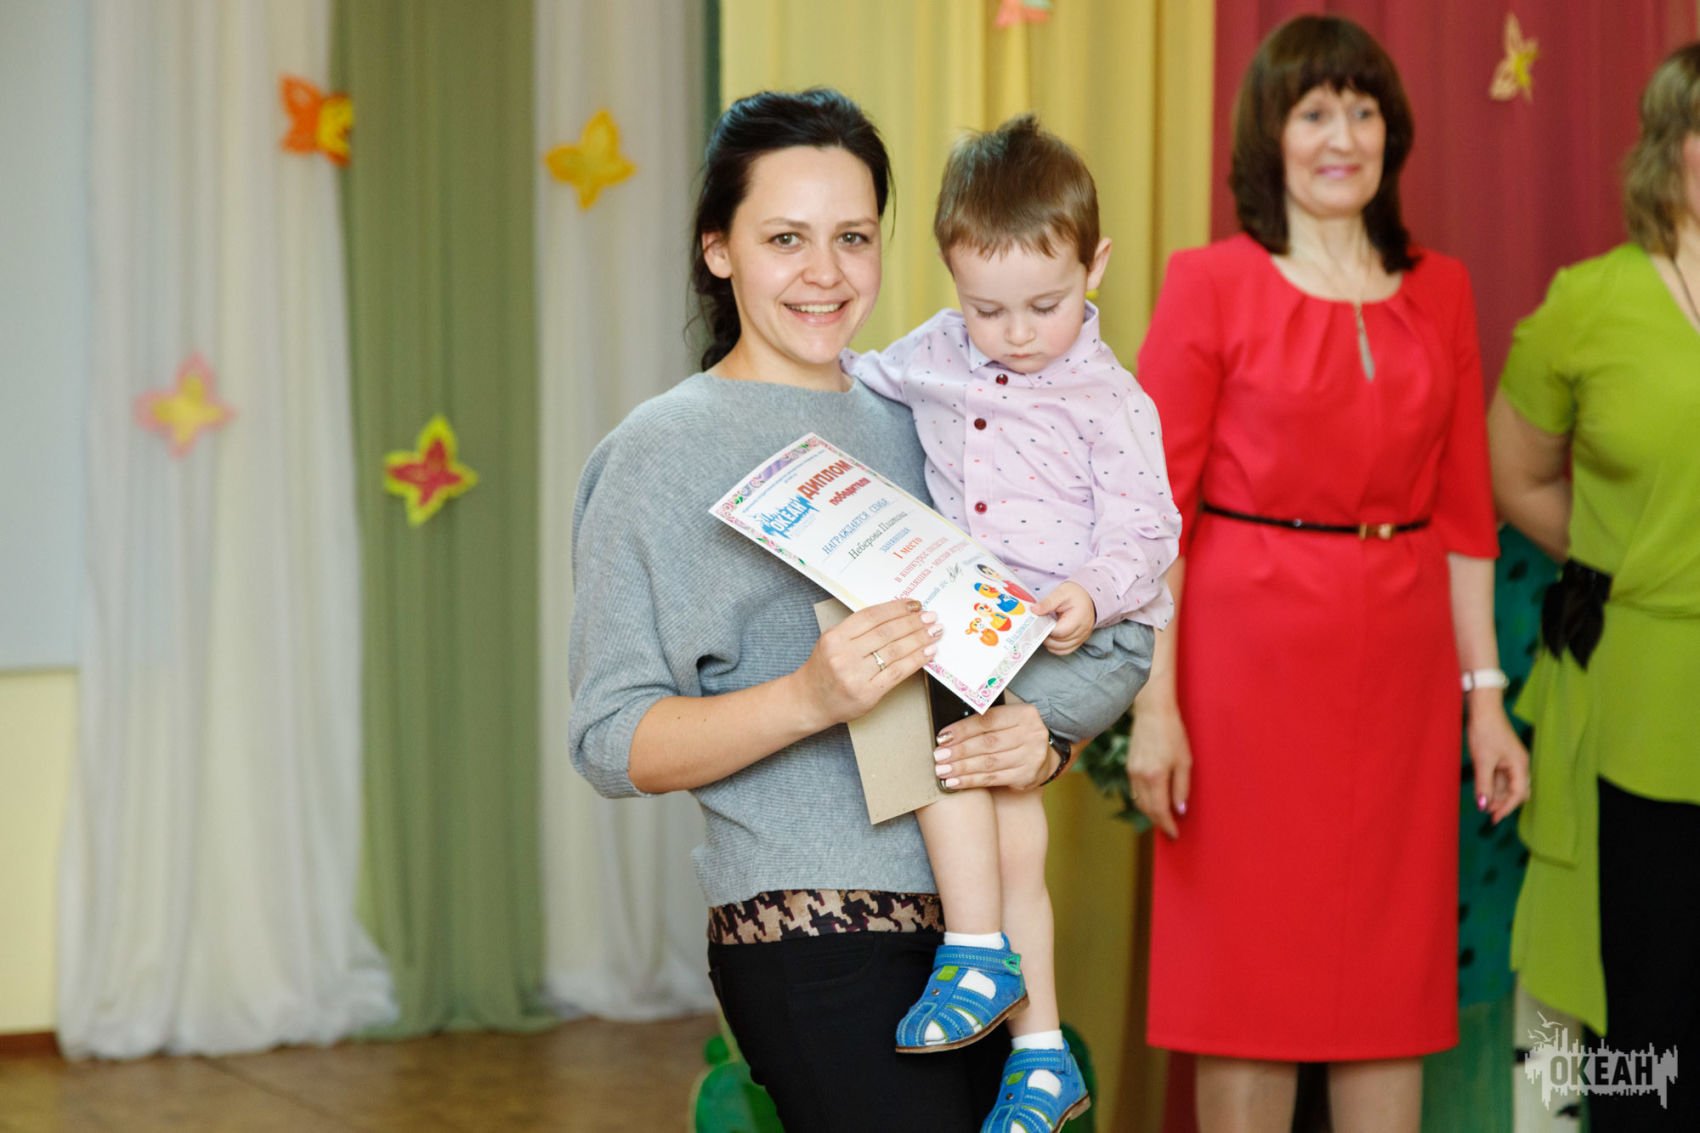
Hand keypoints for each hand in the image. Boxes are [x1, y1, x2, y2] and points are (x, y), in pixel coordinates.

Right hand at [794, 599, 940, 729]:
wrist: (810, 701)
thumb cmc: (824, 670)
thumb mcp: (833, 642)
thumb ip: (858, 630)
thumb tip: (897, 616)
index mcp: (835, 637)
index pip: (871, 616)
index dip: (896, 608)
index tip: (915, 604)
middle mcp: (843, 655)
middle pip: (886, 633)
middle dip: (913, 623)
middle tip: (930, 617)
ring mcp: (855, 676)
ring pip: (895, 651)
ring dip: (919, 640)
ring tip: (934, 632)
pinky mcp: (868, 693)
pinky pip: (897, 673)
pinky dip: (916, 660)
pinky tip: (928, 653)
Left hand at [933, 702, 1051, 790]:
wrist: (1044, 756)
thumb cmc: (1016, 735)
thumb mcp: (1008, 720)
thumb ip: (985, 722)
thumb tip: (949, 733)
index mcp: (1024, 714)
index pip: (988, 720)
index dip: (962, 729)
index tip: (942, 737)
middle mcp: (1031, 734)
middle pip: (987, 743)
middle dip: (959, 751)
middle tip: (939, 756)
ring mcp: (1031, 757)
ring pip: (989, 763)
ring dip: (962, 768)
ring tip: (942, 771)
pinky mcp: (1027, 776)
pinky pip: (993, 779)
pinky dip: (971, 781)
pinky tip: (955, 783)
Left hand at [1034, 581, 1096, 654]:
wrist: (1088, 597)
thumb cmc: (1075, 594)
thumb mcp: (1061, 592)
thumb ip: (1047, 602)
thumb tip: (1034, 610)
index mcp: (1079, 617)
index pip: (1060, 631)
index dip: (1046, 630)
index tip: (1037, 624)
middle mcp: (1083, 630)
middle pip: (1060, 643)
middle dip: (1046, 637)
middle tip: (1038, 628)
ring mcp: (1082, 638)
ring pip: (1062, 649)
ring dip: (1050, 643)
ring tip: (1044, 631)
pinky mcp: (1079, 641)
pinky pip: (1065, 650)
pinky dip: (1055, 647)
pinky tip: (1050, 638)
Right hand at [1127, 697, 1191, 838]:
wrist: (1153, 713)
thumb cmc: (1173, 734)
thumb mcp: (1184, 761)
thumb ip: (1182, 788)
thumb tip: (1180, 810)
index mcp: (1155, 777)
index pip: (1160, 810)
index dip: (1167, 825)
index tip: (1175, 834)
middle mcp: (1140, 777)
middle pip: (1147, 809)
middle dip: (1159, 822)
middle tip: (1170, 830)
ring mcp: (1132, 771)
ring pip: (1139, 801)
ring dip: (1150, 813)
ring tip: (1163, 818)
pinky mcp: (1129, 766)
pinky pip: (1135, 791)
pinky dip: (1144, 800)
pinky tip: (1153, 801)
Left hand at [1466, 692, 1529, 823]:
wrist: (1483, 709)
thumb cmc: (1485, 731)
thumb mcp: (1483, 761)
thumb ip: (1484, 785)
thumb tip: (1483, 806)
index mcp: (1520, 765)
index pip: (1518, 794)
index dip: (1506, 808)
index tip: (1493, 818)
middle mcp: (1519, 764)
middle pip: (1516, 791)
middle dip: (1503, 803)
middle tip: (1488, 813)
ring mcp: (1510, 760)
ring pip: (1507, 784)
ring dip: (1496, 795)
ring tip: (1483, 804)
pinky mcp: (1501, 756)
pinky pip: (1500, 776)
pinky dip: (1492, 785)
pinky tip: (1482, 791)